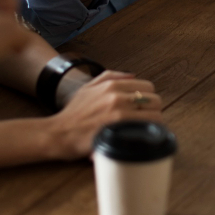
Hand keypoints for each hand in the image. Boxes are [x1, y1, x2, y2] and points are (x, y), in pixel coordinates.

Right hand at [48, 71, 163, 159]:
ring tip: (147, 131)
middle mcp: (117, 97)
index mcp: (112, 85)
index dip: (149, 97)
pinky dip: (147, 135)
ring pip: (154, 117)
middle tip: (147, 120)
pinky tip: (142, 139)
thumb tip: (133, 75)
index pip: (148, 86)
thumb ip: (110, 77)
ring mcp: (118, 115)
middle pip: (155, 101)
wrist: (59, 133)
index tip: (145, 107)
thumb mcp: (88, 87)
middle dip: (154, 110)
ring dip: (154, 124)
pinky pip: (145, 131)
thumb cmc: (74, 113)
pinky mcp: (118, 133)